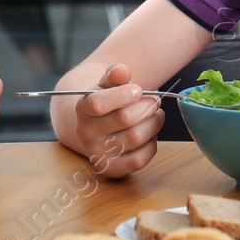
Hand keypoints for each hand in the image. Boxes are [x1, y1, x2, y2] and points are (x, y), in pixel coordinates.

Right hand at [73, 64, 164, 178]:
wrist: (95, 128)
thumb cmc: (107, 102)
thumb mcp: (107, 84)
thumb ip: (114, 75)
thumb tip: (122, 70)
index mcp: (82, 108)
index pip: (98, 103)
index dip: (123, 95)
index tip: (138, 90)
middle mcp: (85, 133)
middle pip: (124, 119)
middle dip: (147, 106)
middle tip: (155, 101)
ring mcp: (97, 153)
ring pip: (136, 137)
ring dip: (154, 123)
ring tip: (157, 115)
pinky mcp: (111, 169)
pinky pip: (139, 160)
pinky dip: (151, 145)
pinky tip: (151, 135)